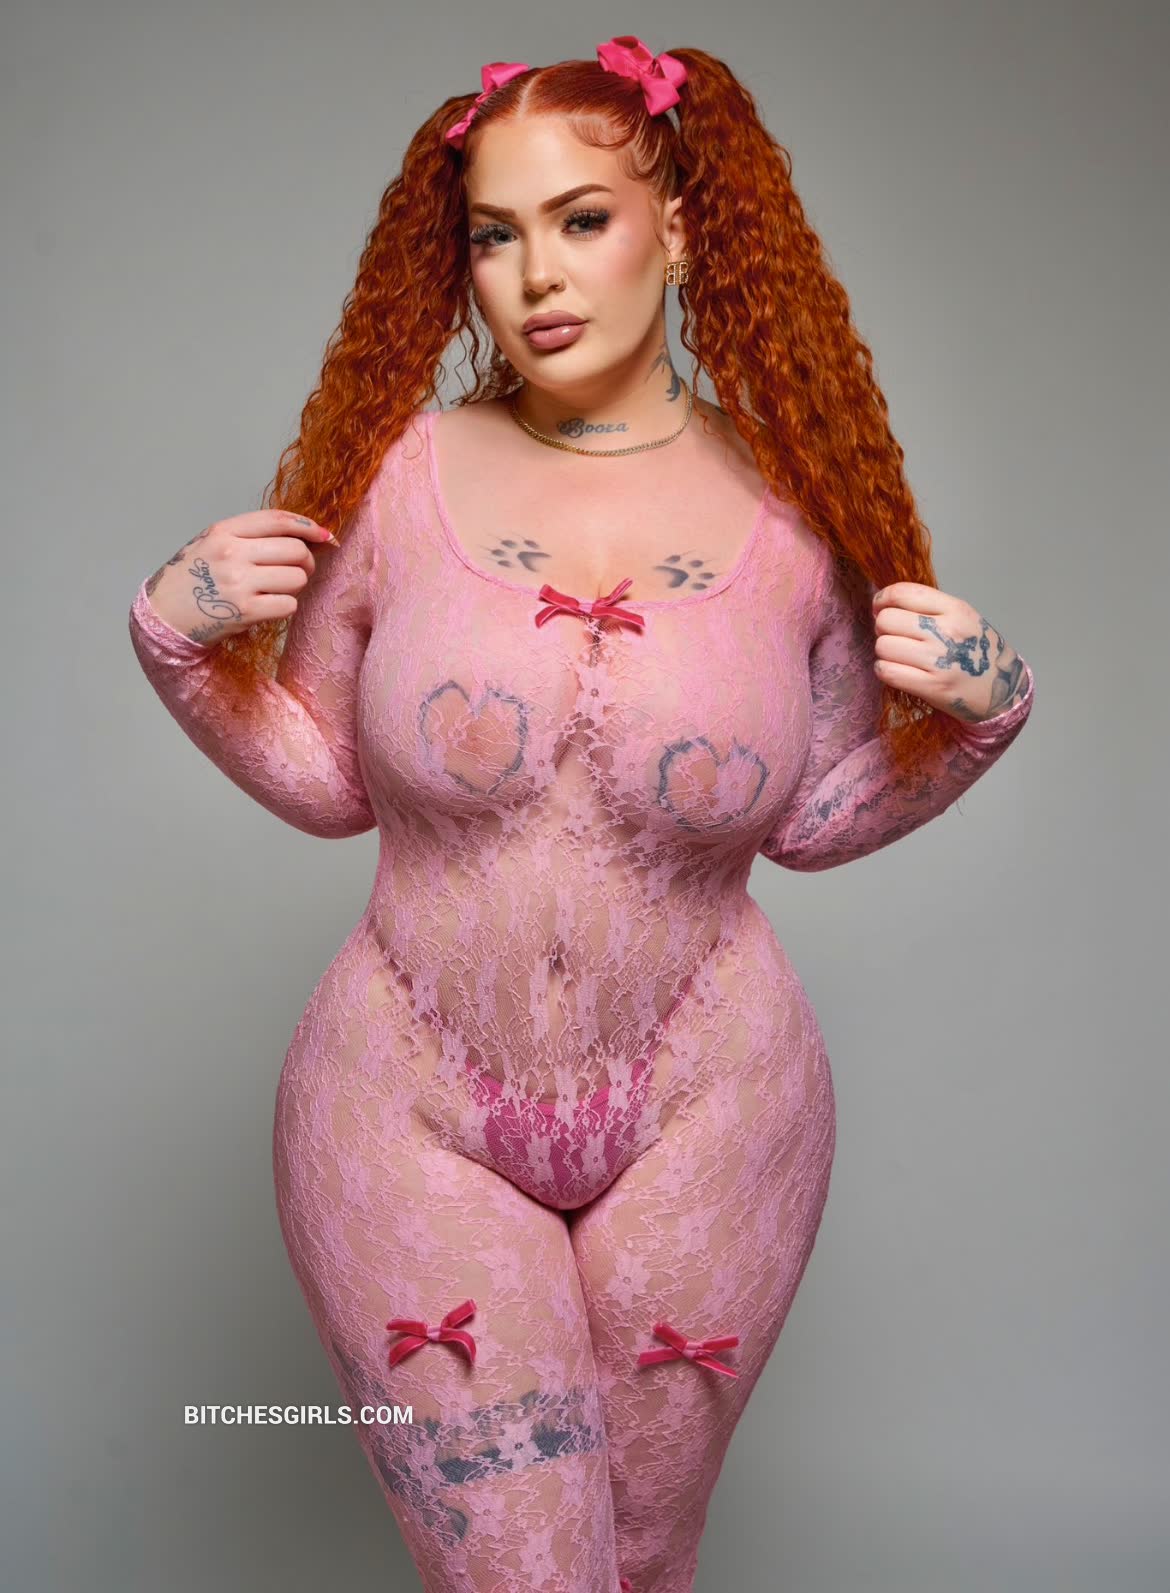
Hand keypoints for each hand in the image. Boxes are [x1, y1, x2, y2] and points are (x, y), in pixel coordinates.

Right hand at [143, 510, 339, 645]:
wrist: (164, 615)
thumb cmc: (193, 579)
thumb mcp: (213, 543)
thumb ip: (251, 535)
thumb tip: (305, 536)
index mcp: (223, 531)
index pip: (278, 520)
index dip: (309, 526)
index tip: (325, 536)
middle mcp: (231, 552)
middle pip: (296, 550)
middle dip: (306, 562)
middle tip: (299, 571)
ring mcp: (238, 582)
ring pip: (297, 578)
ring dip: (295, 586)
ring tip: (277, 590)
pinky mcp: (245, 611)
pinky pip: (289, 604)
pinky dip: (285, 607)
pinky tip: (269, 607)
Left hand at [871, 582, 1027, 723]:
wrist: (1005, 691)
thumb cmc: (979, 653)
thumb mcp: (964, 619)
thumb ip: (930, 608)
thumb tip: (886, 603)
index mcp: (955, 609)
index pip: (903, 593)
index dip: (883, 599)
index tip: (880, 607)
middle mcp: (947, 632)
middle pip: (887, 620)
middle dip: (883, 628)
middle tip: (893, 636)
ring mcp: (939, 660)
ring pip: (883, 646)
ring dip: (884, 652)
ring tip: (898, 656)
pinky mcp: (932, 687)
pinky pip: (888, 671)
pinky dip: (885, 671)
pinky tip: (896, 671)